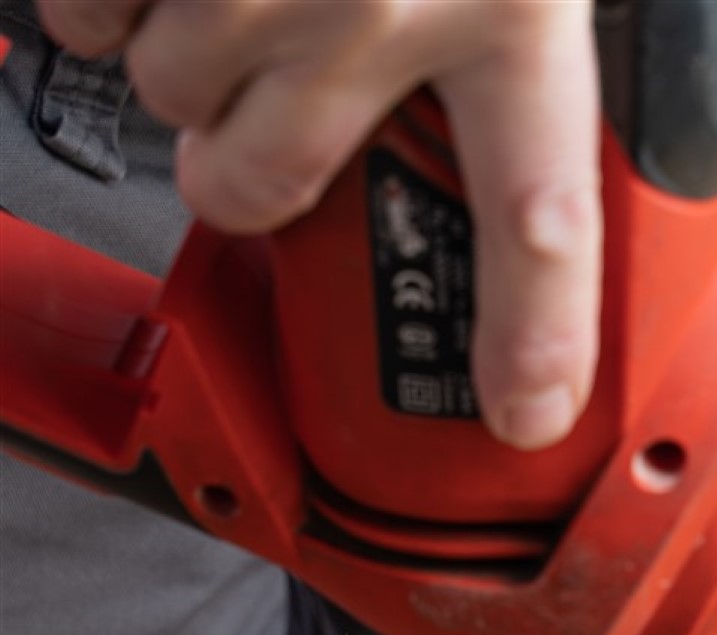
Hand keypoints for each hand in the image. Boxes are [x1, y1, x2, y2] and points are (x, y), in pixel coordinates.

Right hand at [37, 0, 600, 449]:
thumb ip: (511, 35)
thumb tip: (527, 153)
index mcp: (517, 2)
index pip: (539, 223)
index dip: (531, 338)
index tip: (525, 422)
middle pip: (266, 188)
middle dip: (244, 167)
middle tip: (270, 107)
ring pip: (173, 101)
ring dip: (186, 61)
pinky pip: (90, 21)